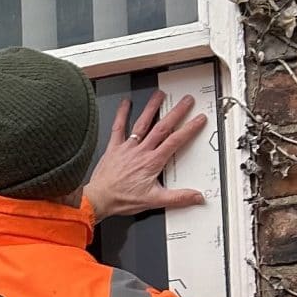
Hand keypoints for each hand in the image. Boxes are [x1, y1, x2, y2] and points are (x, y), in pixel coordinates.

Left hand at [82, 93, 206, 221]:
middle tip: (186, 101)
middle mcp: (141, 151)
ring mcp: (127, 147)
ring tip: (160, 95)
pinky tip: (126, 103)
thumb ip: (178, 198)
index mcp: (152, 162)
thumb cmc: (122, 199)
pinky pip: (118, 127)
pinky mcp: (114, 148)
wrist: (98, 199)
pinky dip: (121, 114)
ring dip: (152, 108)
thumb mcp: (153, 200)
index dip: (189, 129)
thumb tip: (196, 197)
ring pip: (142, 123)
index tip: (198, 119)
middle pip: (162, 127)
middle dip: (176, 112)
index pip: (175, 141)